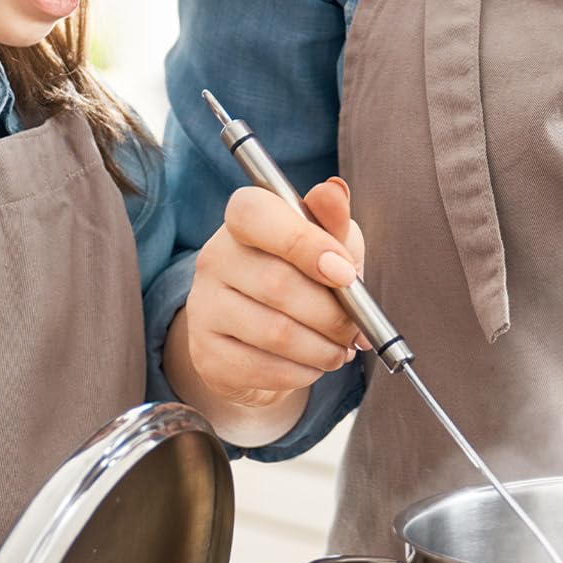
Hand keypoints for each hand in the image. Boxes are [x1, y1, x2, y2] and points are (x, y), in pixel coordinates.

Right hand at [172, 177, 365, 416]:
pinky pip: (264, 368)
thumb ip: (332, 222)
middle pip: (277, 284)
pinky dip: (304, 371)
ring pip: (276, 332)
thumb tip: (334, 191)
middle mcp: (213, 259)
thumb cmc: (303, 278)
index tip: (346, 273)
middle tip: (357, 328)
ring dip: (324, 348)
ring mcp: (204, 308)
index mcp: (242, 220)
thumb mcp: (326, 244)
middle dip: (333, 313)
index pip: (256, 216)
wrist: (260, 339)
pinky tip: (314, 364)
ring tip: (341, 348)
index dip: (305, 244)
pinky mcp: (207, 355)